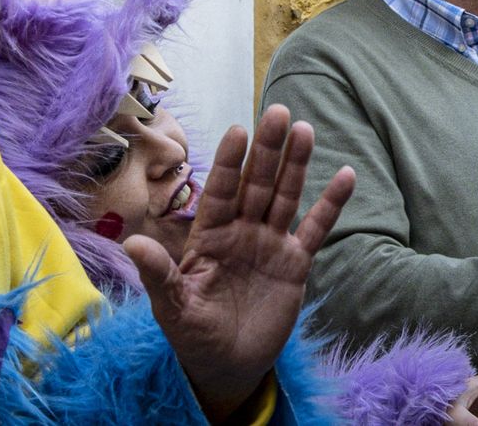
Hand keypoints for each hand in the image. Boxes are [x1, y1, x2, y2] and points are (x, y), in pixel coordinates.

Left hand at [126, 104, 354, 421]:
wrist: (227, 365)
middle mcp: (241, 230)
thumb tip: (131, 242)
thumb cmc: (193, 334)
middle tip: (277, 111)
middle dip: (267, 150)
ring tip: (305, 130)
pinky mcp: (295, 263)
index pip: (221, 190)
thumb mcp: (172, 307)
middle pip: (257, 182)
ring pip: (285, 196)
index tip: (237, 130)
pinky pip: (316, 229)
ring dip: (296, 164)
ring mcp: (270, 243)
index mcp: (210, 235)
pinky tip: (346, 176)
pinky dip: (330, 204)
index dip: (229, 161)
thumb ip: (158, 273)